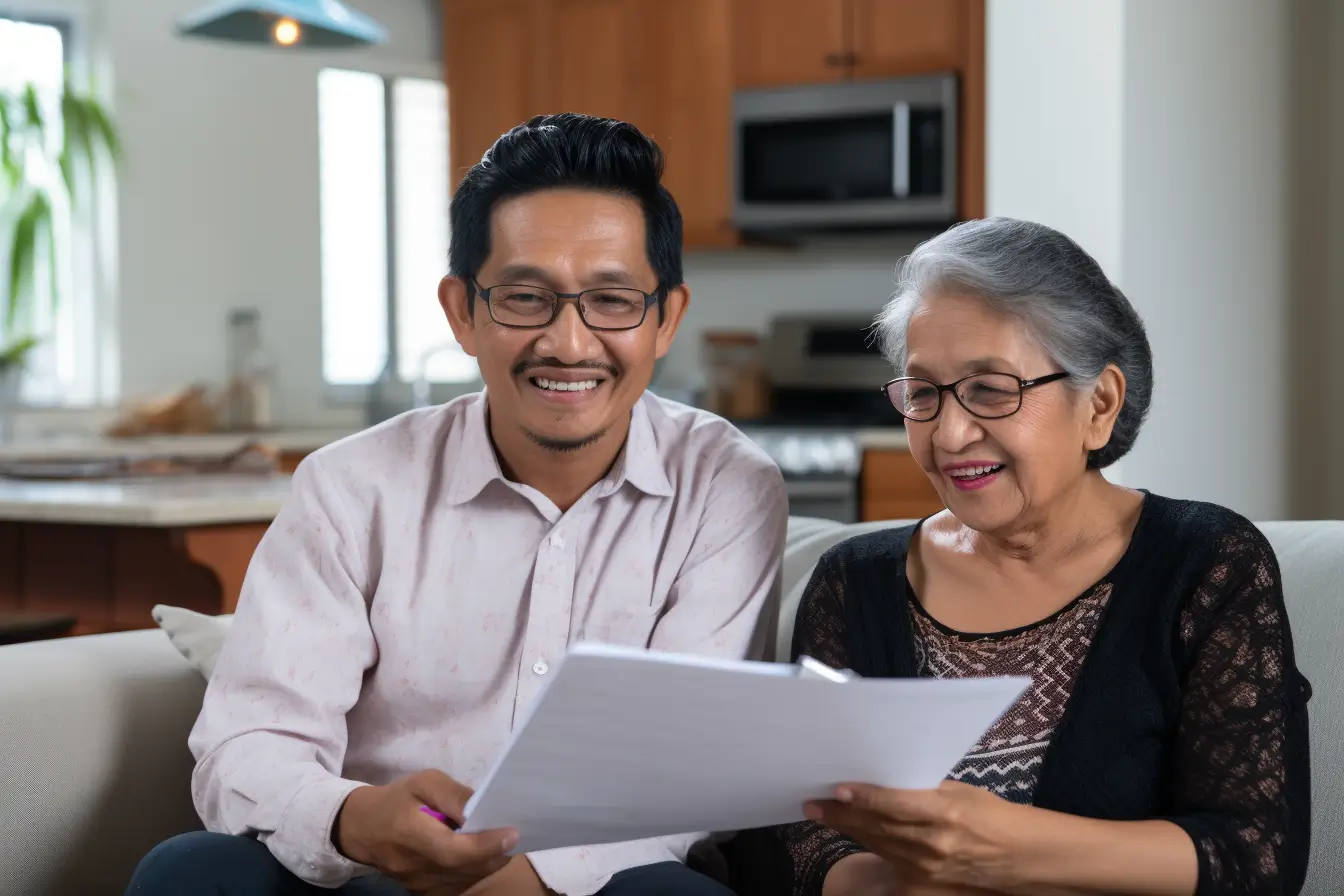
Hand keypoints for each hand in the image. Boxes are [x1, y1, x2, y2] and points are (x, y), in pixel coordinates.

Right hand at [333, 770, 515, 893]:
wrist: (363, 829)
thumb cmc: (397, 800)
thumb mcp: (423, 782)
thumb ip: (454, 795)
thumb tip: (482, 807)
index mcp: (410, 834)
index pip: (454, 850)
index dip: (486, 845)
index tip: (512, 832)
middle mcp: (415, 867)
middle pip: (467, 869)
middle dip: (496, 853)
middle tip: (512, 833)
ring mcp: (419, 885)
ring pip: (467, 880)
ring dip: (488, 862)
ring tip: (496, 840)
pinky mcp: (424, 892)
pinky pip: (460, 886)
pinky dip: (476, 870)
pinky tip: (479, 853)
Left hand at [807, 781, 1027, 892]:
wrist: (1017, 857)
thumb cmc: (990, 815)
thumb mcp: (959, 792)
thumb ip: (922, 788)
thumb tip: (884, 778)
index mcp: (945, 814)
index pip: (894, 804)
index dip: (864, 797)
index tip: (838, 788)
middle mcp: (932, 843)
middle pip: (878, 826)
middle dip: (843, 814)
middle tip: (813, 801)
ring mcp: (926, 867)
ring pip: (877, 843)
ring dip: (848, 828)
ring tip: (823, 813)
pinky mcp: (923, 882)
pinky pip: (887, 860)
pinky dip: (867, 844)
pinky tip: (850, 832)